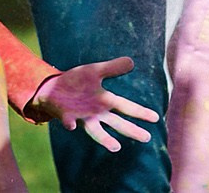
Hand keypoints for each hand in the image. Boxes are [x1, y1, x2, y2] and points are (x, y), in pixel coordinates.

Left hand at [25, 56, 157, 151]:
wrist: (52, 87)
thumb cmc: (76, 82)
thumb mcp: (95, 71)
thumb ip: (112, 68)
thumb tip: (132, 62)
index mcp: (104, 101)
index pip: (126, 107)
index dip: (140, 112)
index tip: (156, 118)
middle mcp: (96, 113)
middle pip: (116, 123)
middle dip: (131, 130)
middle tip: (146, 138)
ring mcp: (81, 116)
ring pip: (95, 130)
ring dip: (104, 139)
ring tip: (116, 148)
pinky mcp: (66, 115)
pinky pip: (69, 121)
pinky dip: (70, 123)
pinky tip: (72, 125)